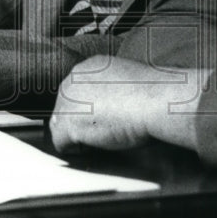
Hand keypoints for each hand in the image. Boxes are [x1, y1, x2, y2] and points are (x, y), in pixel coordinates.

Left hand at [49, 56, 210, 153]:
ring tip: (101, 140)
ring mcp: (68, 101)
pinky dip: (76, 151)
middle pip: (63, 107)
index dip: (87, 109)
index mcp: (88, 67)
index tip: (101, 118)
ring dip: (77, 135)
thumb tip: (109, 105)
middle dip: (79, 121)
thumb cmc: (152, 92)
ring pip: (60, 125)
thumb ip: (109, 89)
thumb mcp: (126, 81)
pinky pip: (61, 144)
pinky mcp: (70, 123)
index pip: (74, 92)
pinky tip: (95, 148)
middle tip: (103, 131)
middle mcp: (72, 79)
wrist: (156, 100)